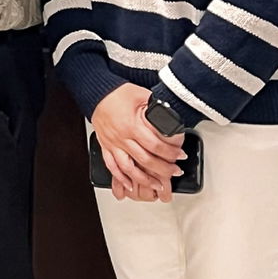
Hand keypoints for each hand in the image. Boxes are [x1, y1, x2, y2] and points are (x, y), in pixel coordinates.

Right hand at [91, 83, 184, 201]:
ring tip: (157, 185)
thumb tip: (173, 114)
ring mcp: (112, 144)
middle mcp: (121, 137)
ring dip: (144, 180)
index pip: (155, 145)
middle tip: (175, 171)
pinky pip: (112, 166)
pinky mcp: (105, 146)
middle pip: (145, 160)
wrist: (96, 93)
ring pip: (129, 168)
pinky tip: (130, 185)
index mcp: (132, 125)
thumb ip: (157, 106)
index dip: (171, 153)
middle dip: (163, 169)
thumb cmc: (117, 93)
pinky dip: (121, 178)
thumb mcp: (142, 95)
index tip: (180, 155)